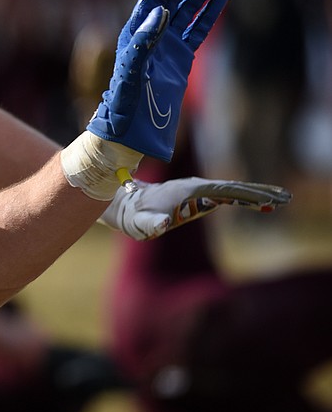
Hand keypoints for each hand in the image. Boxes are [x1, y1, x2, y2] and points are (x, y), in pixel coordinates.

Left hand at [88, 0, 230, 161]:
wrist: (129, 130)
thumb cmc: (123, 104)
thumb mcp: (130, 73)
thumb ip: (143, 42)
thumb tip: (161, 12)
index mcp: (135, 32)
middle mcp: (150, 34)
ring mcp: (166, 45)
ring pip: (187, 10)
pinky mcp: (180, 58)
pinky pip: (197, 30)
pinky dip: (210, 13)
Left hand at [101, 177, 292, 239]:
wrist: (125, 203)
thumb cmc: (134, 216)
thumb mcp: (141, 223)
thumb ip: (152, 223)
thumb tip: (163, 225)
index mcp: (189, 191)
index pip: (223, 191)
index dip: (245, 194)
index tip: (266, 200)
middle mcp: (196, 186)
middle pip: (233, 187)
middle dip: (259, 192)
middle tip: (285, 197)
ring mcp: (197, 190)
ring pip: (231, 189)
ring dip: (255, 193)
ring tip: (281, 198)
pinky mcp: (197, 195)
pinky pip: (226, 194)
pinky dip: (244, 196)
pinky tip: (258, 203)